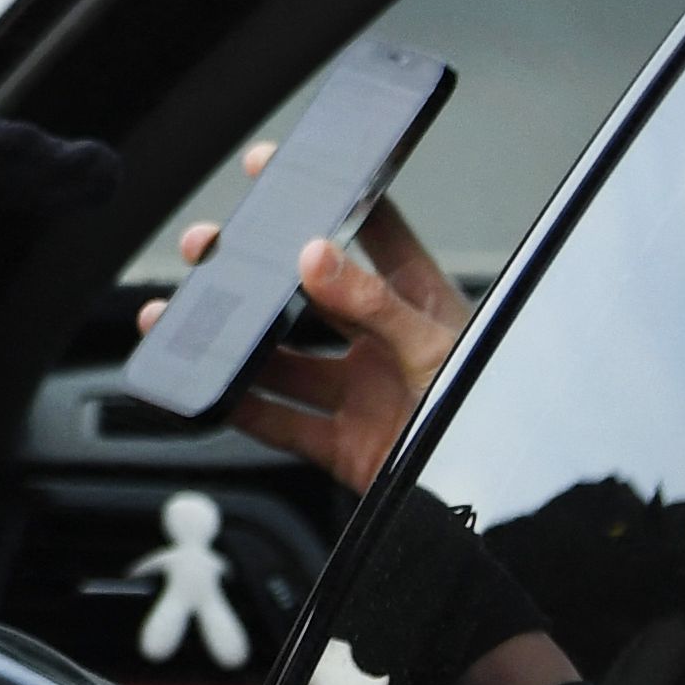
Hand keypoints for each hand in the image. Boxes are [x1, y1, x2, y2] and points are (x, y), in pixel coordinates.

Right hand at [142, 142, 468, 494]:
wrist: (499, 514)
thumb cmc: (500, 420)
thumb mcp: (439, 352)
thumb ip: (377, 306)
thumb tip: (317, 256)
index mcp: (422, 305)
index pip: (374, 233)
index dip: (329, 197)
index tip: (278, 170)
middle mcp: (386, 343)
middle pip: (308, 293)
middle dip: (255, 270)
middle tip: (213, 248)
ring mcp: (364, 394)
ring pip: (281, 359)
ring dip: (232, 341)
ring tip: (184, 319)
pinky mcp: (346, 445)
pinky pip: (281, 422)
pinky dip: (240, 408)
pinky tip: (209, 387)